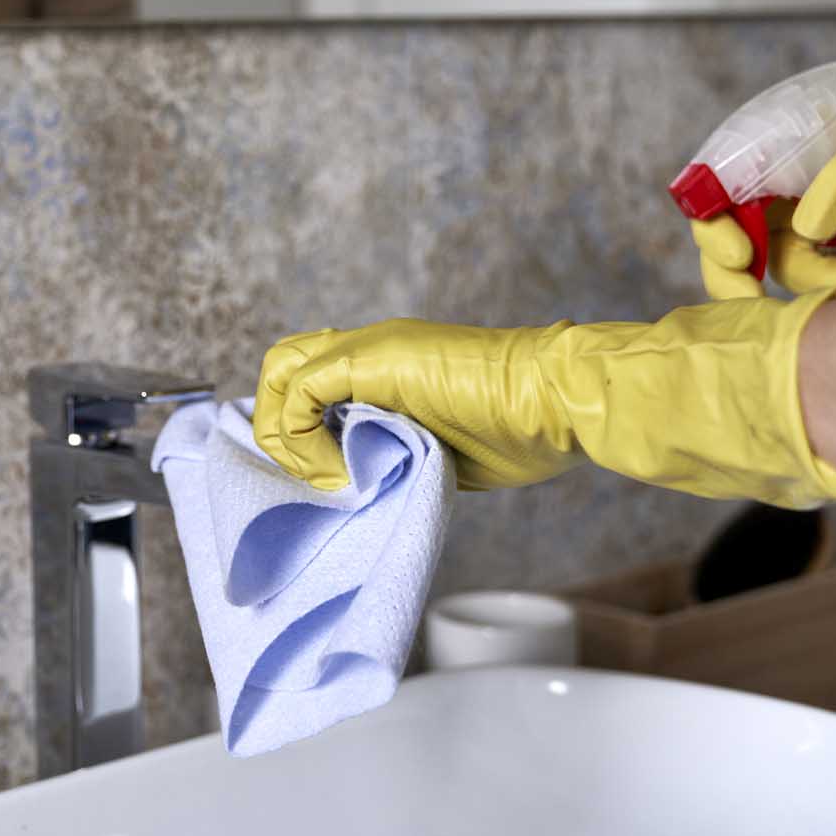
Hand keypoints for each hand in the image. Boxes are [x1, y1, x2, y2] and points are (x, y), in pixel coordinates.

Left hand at [253, 300, 835, 518]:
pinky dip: (300, 437)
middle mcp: (369, 348)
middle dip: (275, 425)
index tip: (316, 478)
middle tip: (308, 477)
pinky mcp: (371, 359)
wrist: (560, 403)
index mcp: (386, 365)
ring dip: (284, 433)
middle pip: (281, 363)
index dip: (293, 425)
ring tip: (324, 478)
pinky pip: (300, 391)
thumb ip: (400, 456)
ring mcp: (369, 349)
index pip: (308, 375)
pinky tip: (338, 472)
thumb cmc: (523, 433)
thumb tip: (372, 488)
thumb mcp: (442, 453)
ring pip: (280, 369)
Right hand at [693, 80, 835, 299]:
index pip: (716, 184)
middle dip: (737, 274)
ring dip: (820, 280)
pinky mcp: (835, 249)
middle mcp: (781, 181)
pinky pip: (814, 280)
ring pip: (779, 266)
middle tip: (762, 300)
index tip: (743, 253)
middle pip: (729, 236)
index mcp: (779, 142)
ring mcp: (806, 218)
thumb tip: (808, 229)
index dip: (712, 222)